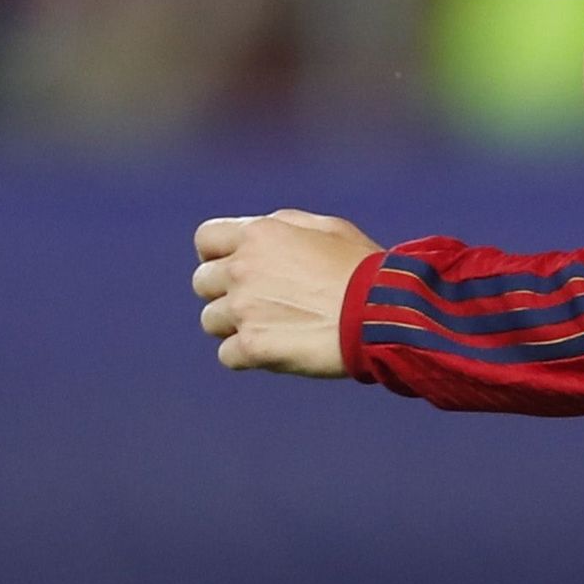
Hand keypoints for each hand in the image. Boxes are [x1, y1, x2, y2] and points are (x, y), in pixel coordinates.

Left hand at [192, 210, 382, 376]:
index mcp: (258, 234)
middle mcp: (242, 268)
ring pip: (211, 321)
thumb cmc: (362, 268)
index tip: (232, 266)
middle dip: (223, 291)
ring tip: (271, 327)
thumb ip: (284, 227)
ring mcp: (244, 309)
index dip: (216, 253)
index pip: (205, 239)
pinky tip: (275, 350)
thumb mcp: (327, 228)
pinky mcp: (252, 346)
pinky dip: (246, 356)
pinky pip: (227, 355)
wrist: (381, 313)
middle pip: (202, 282)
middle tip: (257, 302)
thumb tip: (261, 232)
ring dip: (234, 325)